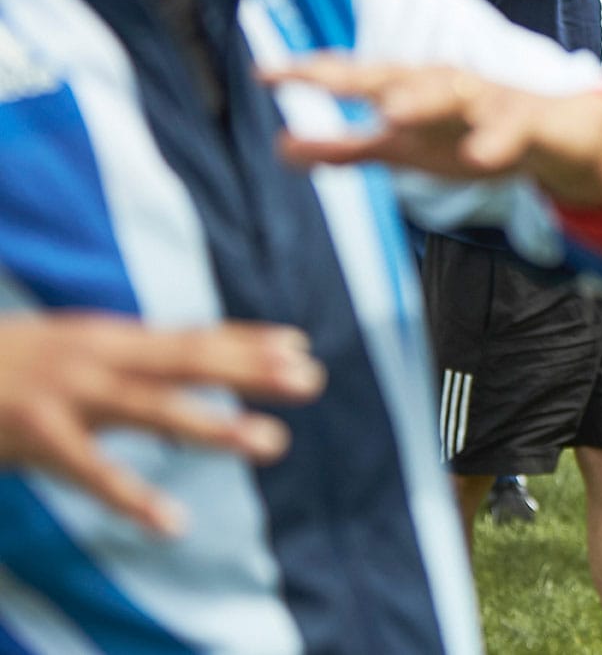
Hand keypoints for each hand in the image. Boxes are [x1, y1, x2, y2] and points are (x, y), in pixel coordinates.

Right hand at [0, 315, 324, 535]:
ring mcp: (67, 395)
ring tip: (270, 442)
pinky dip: (132, 497)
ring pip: (154, 410)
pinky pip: (91, 472)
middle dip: (251, 370)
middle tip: (311, 380)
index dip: (247, 341)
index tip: (303, 347)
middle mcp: (96, 357)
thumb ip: (134, 360)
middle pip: (187, 361)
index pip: (191, 337)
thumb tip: (198, 360)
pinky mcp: (35, 436)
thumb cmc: (8, 367)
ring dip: (215, 426)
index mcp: (108, 338)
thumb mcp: (74, 351)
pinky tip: (172, 523)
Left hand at [266, 58, 601, 207]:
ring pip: (456, 95)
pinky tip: (479, 154)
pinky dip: (496, 139)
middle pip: (401, 76)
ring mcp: (490, 102)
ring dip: (425, 100)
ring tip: (393, 113)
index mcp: (414, 89)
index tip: (266, 74)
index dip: (315, 74)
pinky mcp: (529, 124)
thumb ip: (347, 148)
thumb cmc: (471, 135)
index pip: (358, 77)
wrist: (558, 136)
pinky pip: (512, 131)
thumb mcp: (404, 149)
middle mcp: (448, 86)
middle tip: (323, 80)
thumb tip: (281, 148)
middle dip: (362, 77)